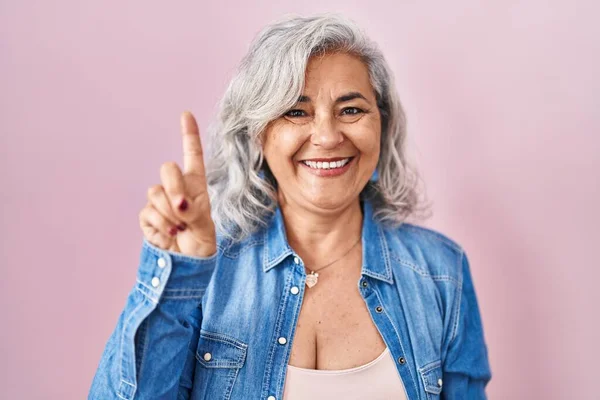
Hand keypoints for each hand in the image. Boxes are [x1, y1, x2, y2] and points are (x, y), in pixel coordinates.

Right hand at [138, 111, 216, 256]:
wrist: (186, 262)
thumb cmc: (201, 241)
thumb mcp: (205, 227)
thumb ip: (193, 212)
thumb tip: (178, 204)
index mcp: (196, 184)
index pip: (192, 154)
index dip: (189, 134)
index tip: (186, 114)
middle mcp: (177, 188)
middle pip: (168, 168)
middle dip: (175, 188)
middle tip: (183, 211)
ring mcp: (160, 200)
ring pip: (156, 192)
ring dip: (169, 214)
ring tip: (179, 229)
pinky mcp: (147, 215)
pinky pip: (148, 211)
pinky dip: (160, 225)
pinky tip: (169, 235)